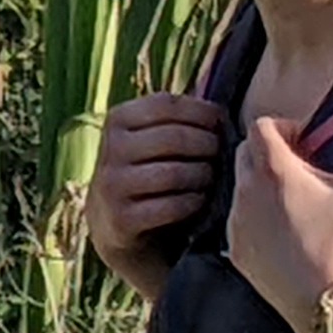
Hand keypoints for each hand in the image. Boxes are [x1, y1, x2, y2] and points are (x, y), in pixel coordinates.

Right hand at [86, 92, 227, 301]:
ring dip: (202, 175)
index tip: (221, 122)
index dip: (201, 111)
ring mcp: (113, 186)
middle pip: (174, 138)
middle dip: (207, 145)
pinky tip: (199, 201)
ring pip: (174, 173)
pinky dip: (192, 202)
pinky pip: (170, 206)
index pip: (166, 104)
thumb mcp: (149, 140)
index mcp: (117, 120)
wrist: (115, 228)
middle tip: (221, 153)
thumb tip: (218, 103)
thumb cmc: (147, 174)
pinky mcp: (122, 220)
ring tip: (211, 177)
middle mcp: (111, 150)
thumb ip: (175, 119)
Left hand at [226, 117, 332, 332]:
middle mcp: (247, 188)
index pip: (261, 126)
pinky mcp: (234, 247)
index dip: (282, 126)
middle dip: (266, 152)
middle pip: (244, 152)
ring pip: (240, 189)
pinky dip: (255, 219)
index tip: (300, 141)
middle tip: (292, 167)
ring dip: (260, 187)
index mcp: (275, 168)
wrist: (320, 295)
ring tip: (288, 205)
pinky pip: (240, 221)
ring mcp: (236, 219)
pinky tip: (279, 234)